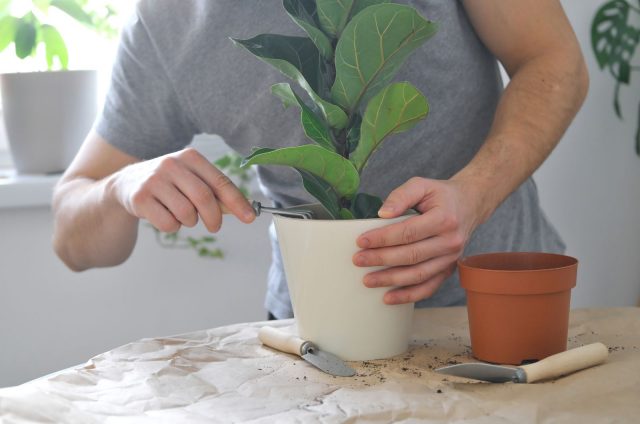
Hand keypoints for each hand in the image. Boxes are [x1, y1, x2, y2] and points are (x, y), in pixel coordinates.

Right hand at [108, 147, 255, 232]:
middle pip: (204, 199)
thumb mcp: (192, 179)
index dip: (237, 202)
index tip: (250, 217)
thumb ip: (216, 192)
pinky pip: (168, 223)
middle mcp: (171, 164)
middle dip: (214, 218)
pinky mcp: (140, 198)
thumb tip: (244, 210)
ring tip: (181, 214)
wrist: (127, 183)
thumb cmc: (170, 184)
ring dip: (189, 221)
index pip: (220, 182)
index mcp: (190, 157)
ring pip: (186, 214)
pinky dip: (172, 226)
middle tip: (214, 227)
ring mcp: (154, 180)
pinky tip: (164, 215)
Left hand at [353, 177, 483, 304]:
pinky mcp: (448, 270)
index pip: (408, 232)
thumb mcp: (422, 185)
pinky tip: (388, 298)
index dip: (383, 238)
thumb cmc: (441, 195)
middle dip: (381, 259)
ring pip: (418, 275)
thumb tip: (382, 213)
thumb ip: (401, 195)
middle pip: (411, 255)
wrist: (470, 205)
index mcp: (444, 219)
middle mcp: (450, 241)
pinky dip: (408, 295)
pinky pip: (428, 287)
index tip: (361, 241)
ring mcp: (451, 259)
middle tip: (358, 260)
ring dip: (391, 280)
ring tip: (368, 280)